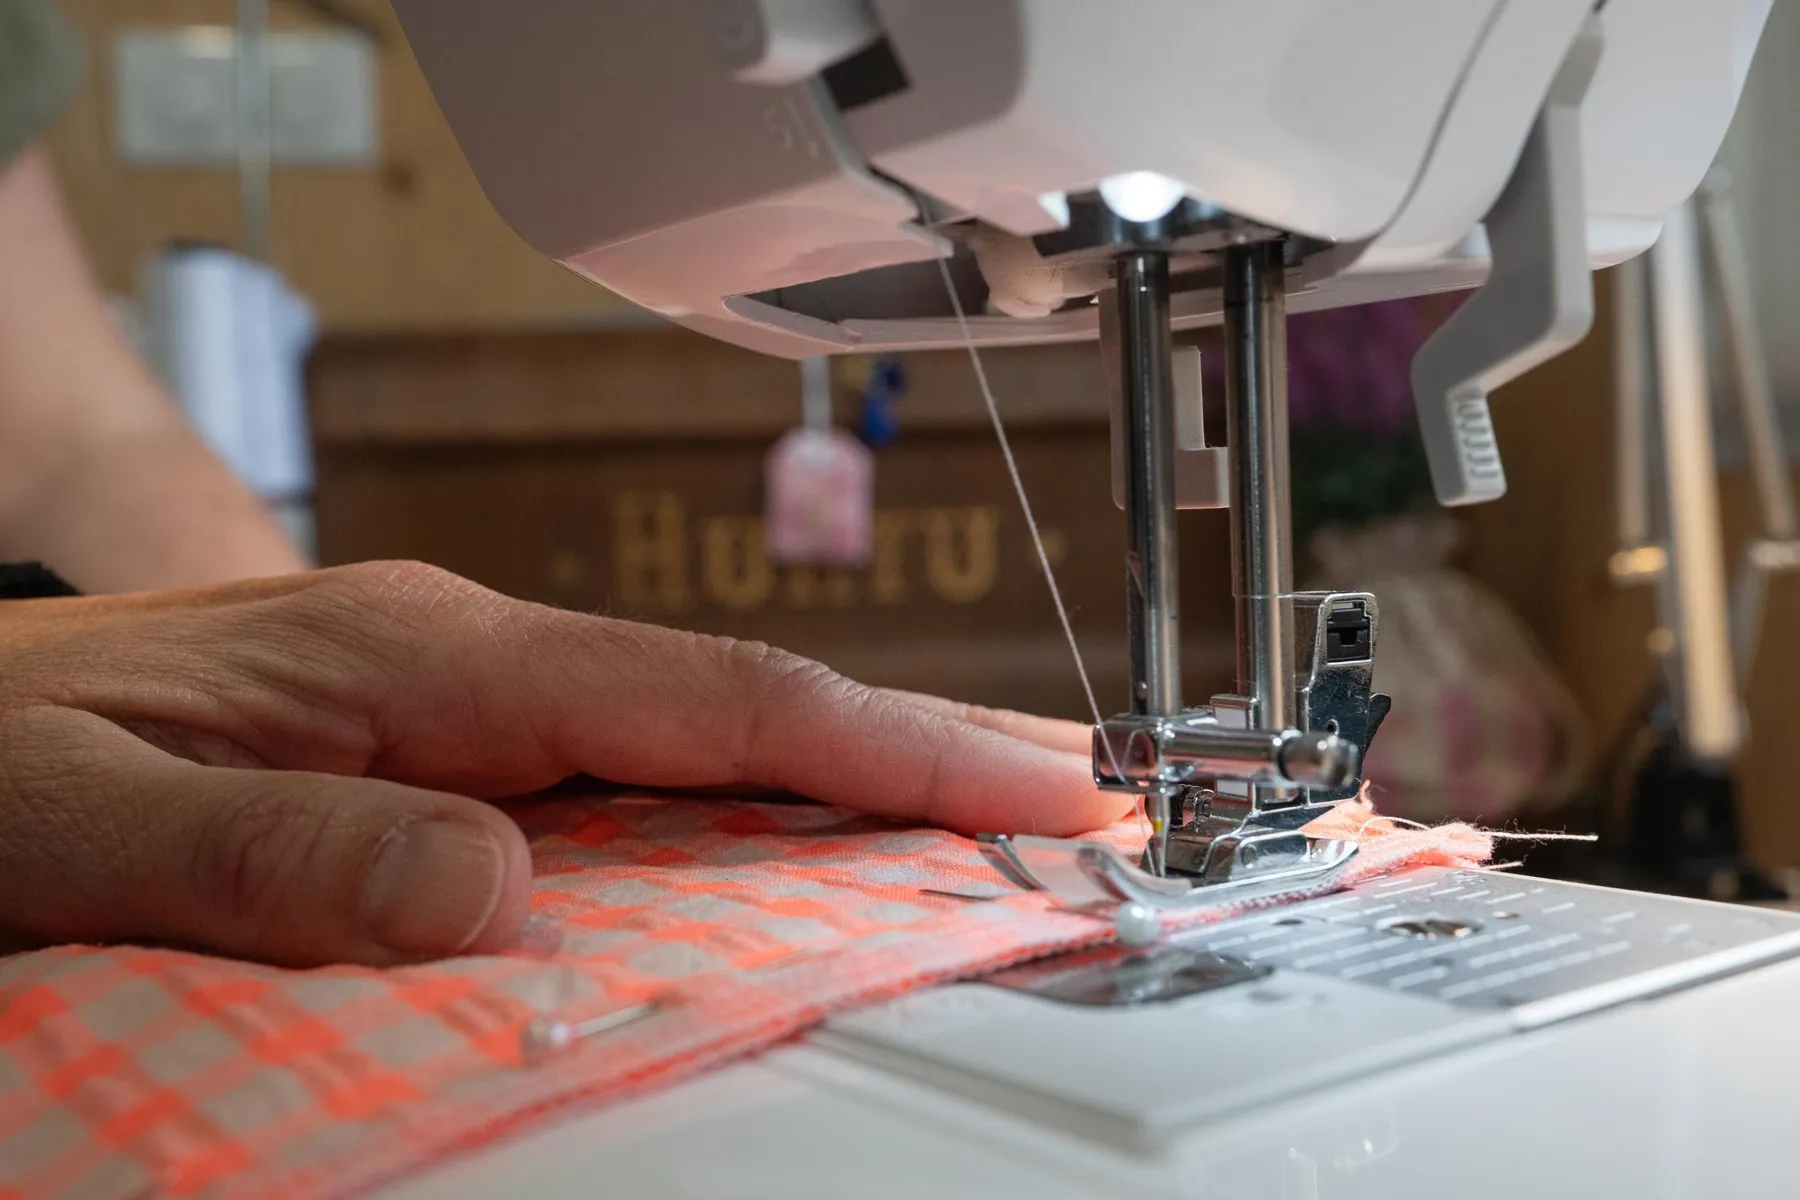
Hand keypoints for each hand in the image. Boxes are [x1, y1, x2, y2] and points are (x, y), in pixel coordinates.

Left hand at [0, 563, 1123, 966]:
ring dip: (859, 779)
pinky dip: (754, 813)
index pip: (713, 700)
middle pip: (751, 706)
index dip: (894, 745)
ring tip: (996, 823)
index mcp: (420, 657)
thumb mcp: (85, 818)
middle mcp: (468, 662)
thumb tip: (501, 889)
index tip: (1044, 782)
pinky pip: (641, 779)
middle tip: (1087, 801)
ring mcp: (467, 699)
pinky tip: (809, 854)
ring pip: (710, 741)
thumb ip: (284, 852)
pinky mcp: (449, 744)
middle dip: (930, 749)